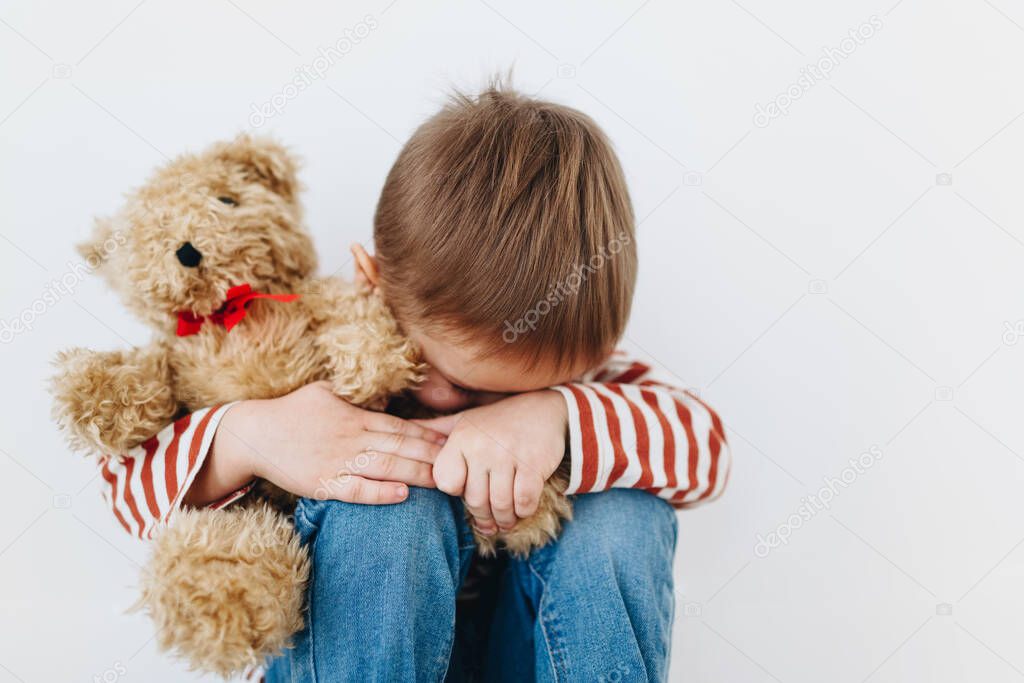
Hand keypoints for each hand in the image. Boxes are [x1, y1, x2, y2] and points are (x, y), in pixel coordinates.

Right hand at [185, 382, 446, 505]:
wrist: (254, 434)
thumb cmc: (291, 411)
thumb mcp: (324, 391)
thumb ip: (354, 395)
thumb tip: (381, 395)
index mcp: (354, 416)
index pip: (399, 426)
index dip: (427, 434)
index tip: (450, 441)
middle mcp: (350, 438)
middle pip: (400, 447)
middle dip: (431, 455)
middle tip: (459, 463)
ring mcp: (337, 461)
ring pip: (385, 467)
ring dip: (415, 474)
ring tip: (441, 481)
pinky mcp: (323, 483)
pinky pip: (356, 490)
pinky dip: (380, 492)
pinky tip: (402, 495)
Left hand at [416, 390, 566, 534]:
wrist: (545, 409)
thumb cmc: (497, 420)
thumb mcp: (463, 421)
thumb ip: (433, 432)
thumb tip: (397, 431)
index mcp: (461, 438)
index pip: (446, 483)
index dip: (456, 491)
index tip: (466, 490)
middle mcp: (481, 447)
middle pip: (474, 500)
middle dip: (483, 516)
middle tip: (489, 522)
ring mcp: (509, 456)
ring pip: (500, 505)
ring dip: (504, 520)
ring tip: (505, 521)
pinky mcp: (534, 465)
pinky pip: (524, 502)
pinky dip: (523, 511)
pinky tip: (522, 509)